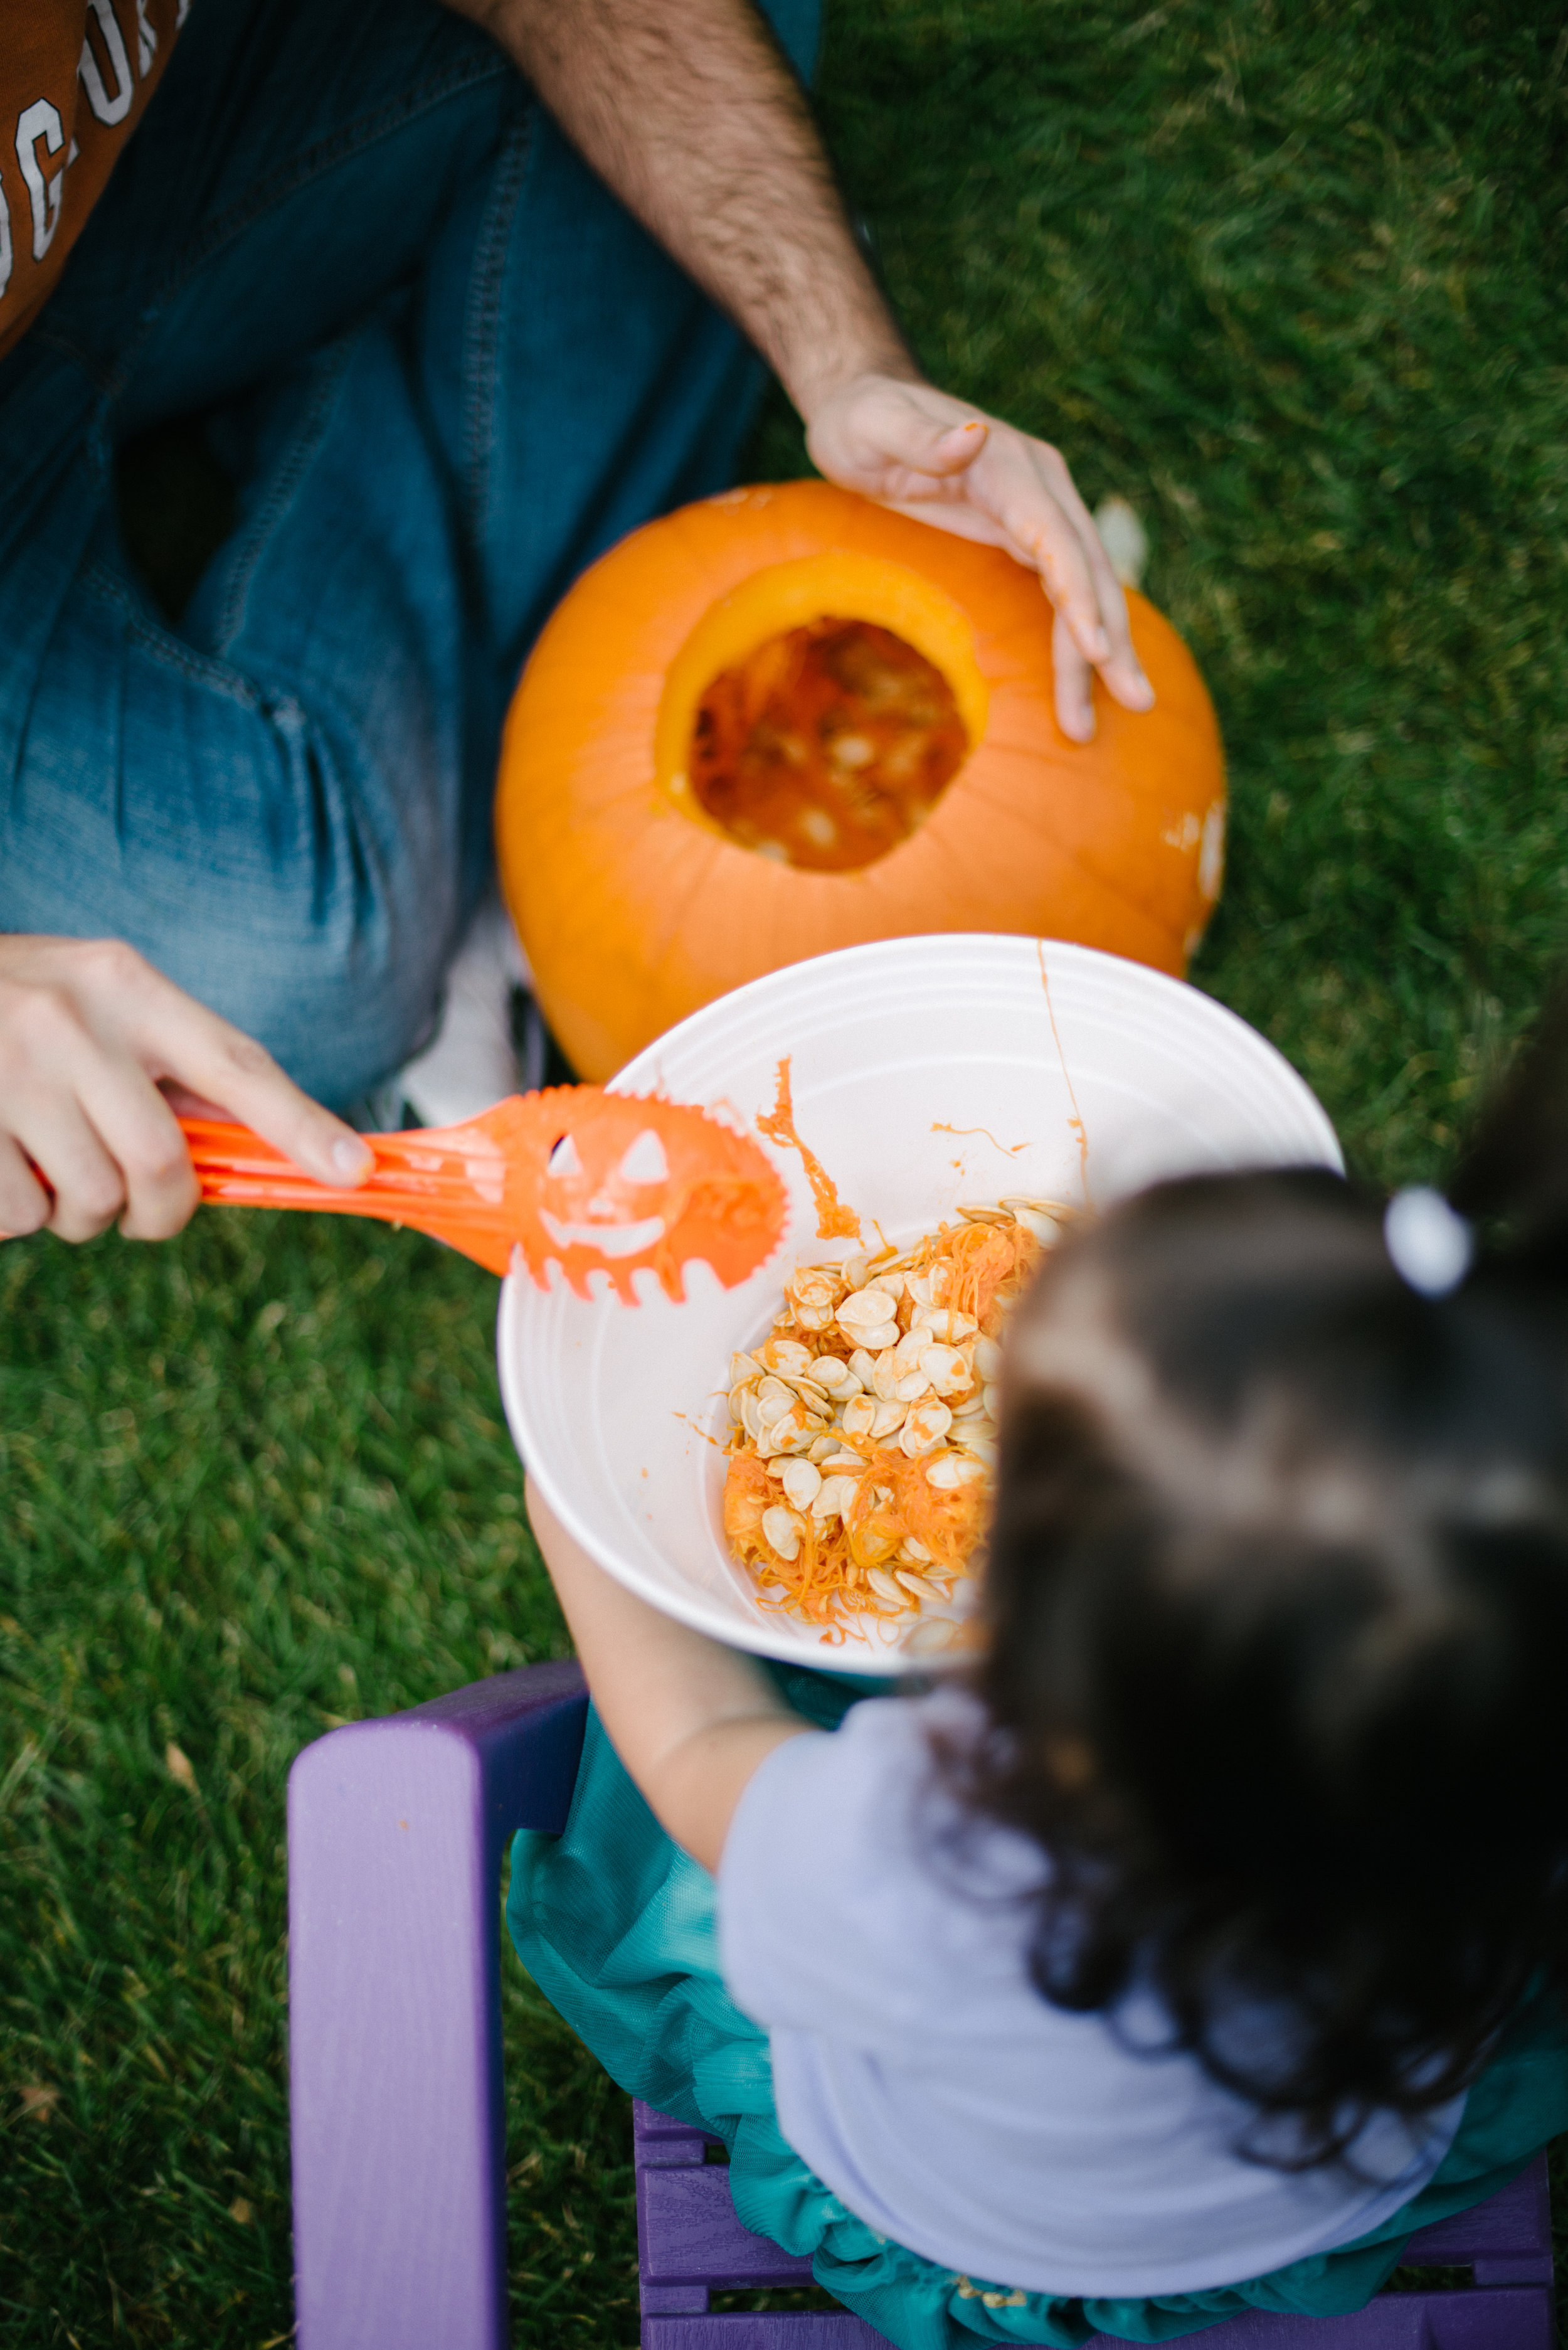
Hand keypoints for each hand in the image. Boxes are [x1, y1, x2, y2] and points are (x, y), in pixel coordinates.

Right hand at [0, 936, 371, 1244]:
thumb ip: (164, 1065)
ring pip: (91, 1201)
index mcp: (124, 983)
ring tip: (44, 1162)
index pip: (235, 1062)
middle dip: (160, 1211)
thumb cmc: (16, 1011)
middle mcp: (71, 1020)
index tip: (355, 1169)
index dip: (300, 1123)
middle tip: (139, 1208)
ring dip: (78, 1213)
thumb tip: (256, 1151)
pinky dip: (15, 1214)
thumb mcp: (94, 1005)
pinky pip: (20, 1216)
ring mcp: (10, 1071)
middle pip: (162, 1164)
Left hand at [806, 372, 1154, 743]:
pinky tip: (1084, 685)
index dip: (1078, 592)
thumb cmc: (862, 419)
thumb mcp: (873, 424)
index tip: (1098, 646)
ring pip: (1082, 588)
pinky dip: (1075, 639)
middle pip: (1086, 570)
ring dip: (1098, 654)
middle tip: (1137, 703)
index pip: (1054, 535)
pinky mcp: (1025, 533)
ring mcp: (1037, 510)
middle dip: (1109, 640)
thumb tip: (973, 437)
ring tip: (1092, 725)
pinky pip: (1061, 591)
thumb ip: (920, 437)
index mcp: (1008, 465)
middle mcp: (1039, 486)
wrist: (867, 404)